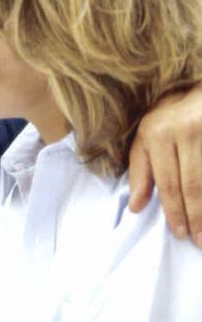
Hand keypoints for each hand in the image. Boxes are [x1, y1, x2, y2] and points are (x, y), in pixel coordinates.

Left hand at [129, 86, 201, 246]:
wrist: (200, 91)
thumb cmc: (171, 116)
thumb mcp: (147, 135)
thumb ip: (140, 170)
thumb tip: (135, 207)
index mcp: (157, 132)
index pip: (167, 182)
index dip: (174, 211)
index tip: (179, 233)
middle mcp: (183, 130)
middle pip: (192, 185)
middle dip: (195, 218)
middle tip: (198, 241)